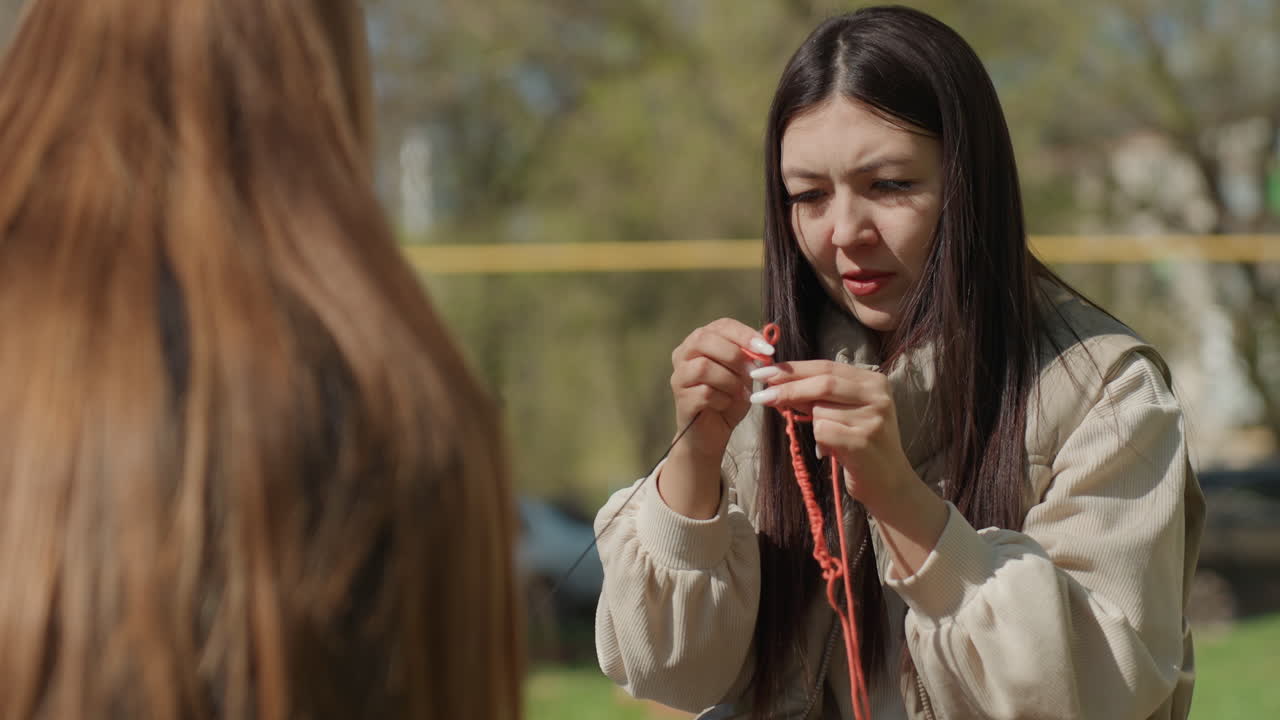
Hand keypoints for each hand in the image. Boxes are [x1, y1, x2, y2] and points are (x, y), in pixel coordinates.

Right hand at [669, 318, 771, 460]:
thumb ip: (751, 355)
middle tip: (753, 372)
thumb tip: (766, 341)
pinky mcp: (681, 400)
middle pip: (704, 340)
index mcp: (700, 342)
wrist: (713, 434)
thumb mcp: (744, 373)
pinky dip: (724, 399)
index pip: (721, 325)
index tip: (767, 349)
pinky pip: (704, 393)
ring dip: (730, 380)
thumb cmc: (729, 399)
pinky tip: (728, 404)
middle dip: (735, 355)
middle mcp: (683, 354)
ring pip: (703, 366)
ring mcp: (679, 377)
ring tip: (740, 392)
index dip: (745, 334)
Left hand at [749, 360, 914, 511]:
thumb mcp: (843, 412)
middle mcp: (878, 395)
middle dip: (787, 388)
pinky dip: (820, 442)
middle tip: (760, 395)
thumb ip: (816, 395)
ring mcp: (873, 418)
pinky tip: (834, 452)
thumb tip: (775, 380)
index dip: (792, 368)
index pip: (825, 366)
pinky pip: (823, 432)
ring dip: (813, 425)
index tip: (762, 371)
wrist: (890, 484)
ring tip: (832, 440)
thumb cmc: (860, 444)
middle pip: (822, 383)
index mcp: (873, 381)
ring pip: (820, 411)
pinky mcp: (864, 441)